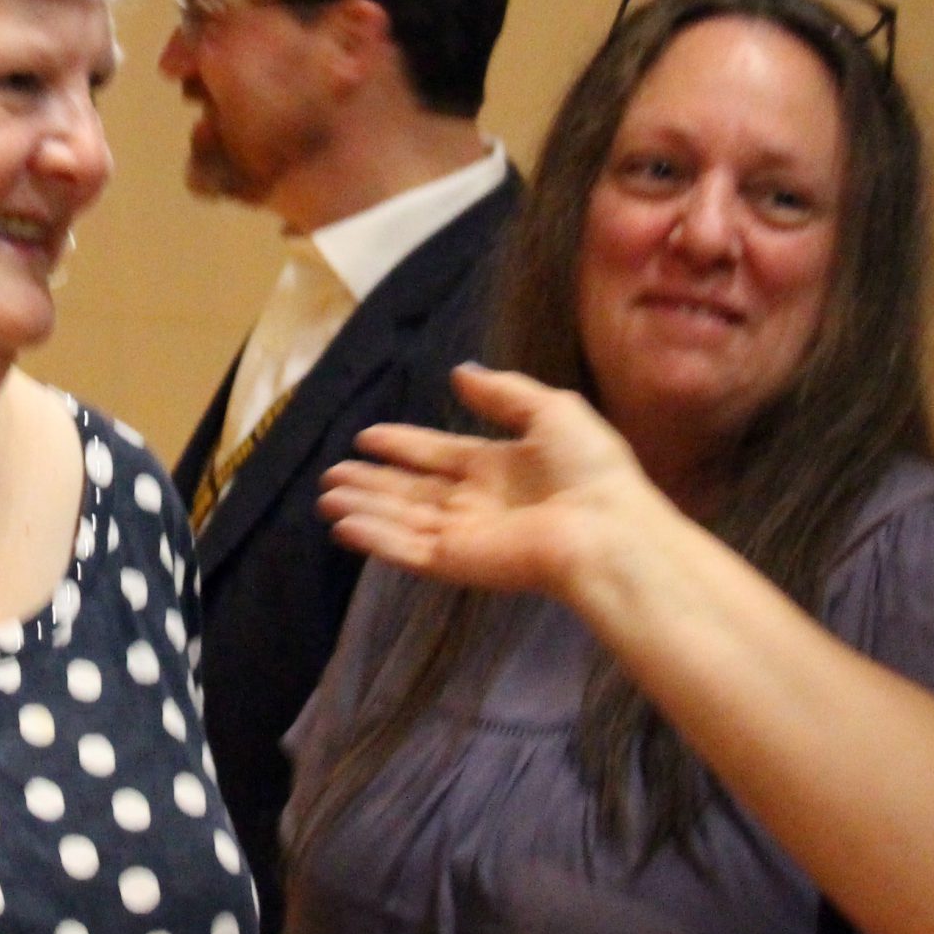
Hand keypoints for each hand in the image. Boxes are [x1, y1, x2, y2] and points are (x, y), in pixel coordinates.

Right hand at [318, 364, 657, 601]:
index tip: (367, 436)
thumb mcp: (551, 410)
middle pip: (412, 491)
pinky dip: (373, 538)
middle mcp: (477, 502)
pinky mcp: (456, 562)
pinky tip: (343, 524)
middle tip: (332, 474)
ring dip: (364, 508)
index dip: (404, 446)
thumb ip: (503, 393)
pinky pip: (406, 549)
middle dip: (372, 483)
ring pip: (402, 520)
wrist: (606, 529)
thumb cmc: (589, 468)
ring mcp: (464, 535)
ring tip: (326, 496)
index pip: (440, 455)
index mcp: (500, 468)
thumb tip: (460, 371)